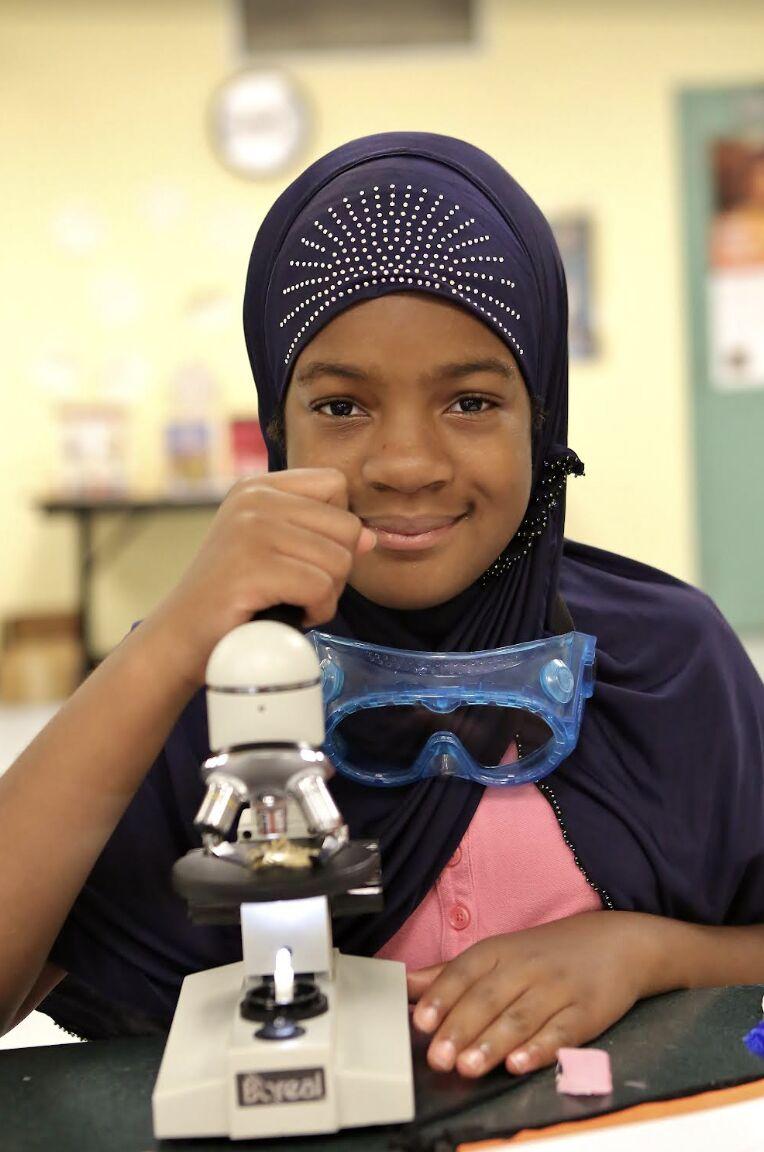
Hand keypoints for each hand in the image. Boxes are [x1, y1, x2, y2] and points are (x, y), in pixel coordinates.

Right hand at [146, 468, 376, 689]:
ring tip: (291, 602)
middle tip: (299, 589)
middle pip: (347, 525)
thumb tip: (371, 537)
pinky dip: (316, 612)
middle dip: (336, 569)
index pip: (336, 484)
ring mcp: (251, 530)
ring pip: (340, 560)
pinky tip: (291, 615)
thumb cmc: (236, 597)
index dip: (337, 527)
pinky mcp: (252, 568)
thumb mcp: (274, 550)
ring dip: (327, 595)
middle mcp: (254, 499)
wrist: (181, 638)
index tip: (306, 556)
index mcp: (258, 486)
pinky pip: (322, 588)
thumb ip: (319, 534)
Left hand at [408, 911, 657, 1077]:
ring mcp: (557, 990)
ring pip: (520, 1018)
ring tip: (468, 1067)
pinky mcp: (586, 1013)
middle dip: (461, 1028)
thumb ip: (452, 973)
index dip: (442, 996)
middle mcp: (526, 967)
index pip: (465, 972)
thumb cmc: (549, 952)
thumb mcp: (500, 952)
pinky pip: (561, 1033)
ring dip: (492, 1044)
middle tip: (439, 1057)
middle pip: (489, 998)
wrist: (617, 943)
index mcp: (500, 950)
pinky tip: (520, 1064)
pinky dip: (540, 1049)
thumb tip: (407, 986)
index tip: (420, 1020)